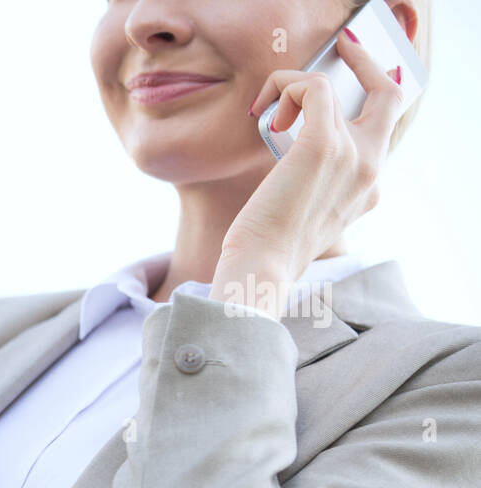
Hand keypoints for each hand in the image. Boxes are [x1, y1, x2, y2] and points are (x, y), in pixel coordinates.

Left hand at [213, 29, 406, 309]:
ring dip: (290, 88)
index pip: (384, 127)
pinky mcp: (321, 144)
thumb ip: (311, 181)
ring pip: (327, 87)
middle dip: (365, 64)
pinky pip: (311, 87)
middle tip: (338, 52)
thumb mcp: (302, 213)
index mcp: (368, 188)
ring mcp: (351, 154)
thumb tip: (287, 139)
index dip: (370, 94)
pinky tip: (263, 112)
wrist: (262, 269)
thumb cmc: (269, 249)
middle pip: (390, 94)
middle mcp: (370, 168)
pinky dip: (284, 86)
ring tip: (266, 114)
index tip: (339, 83)